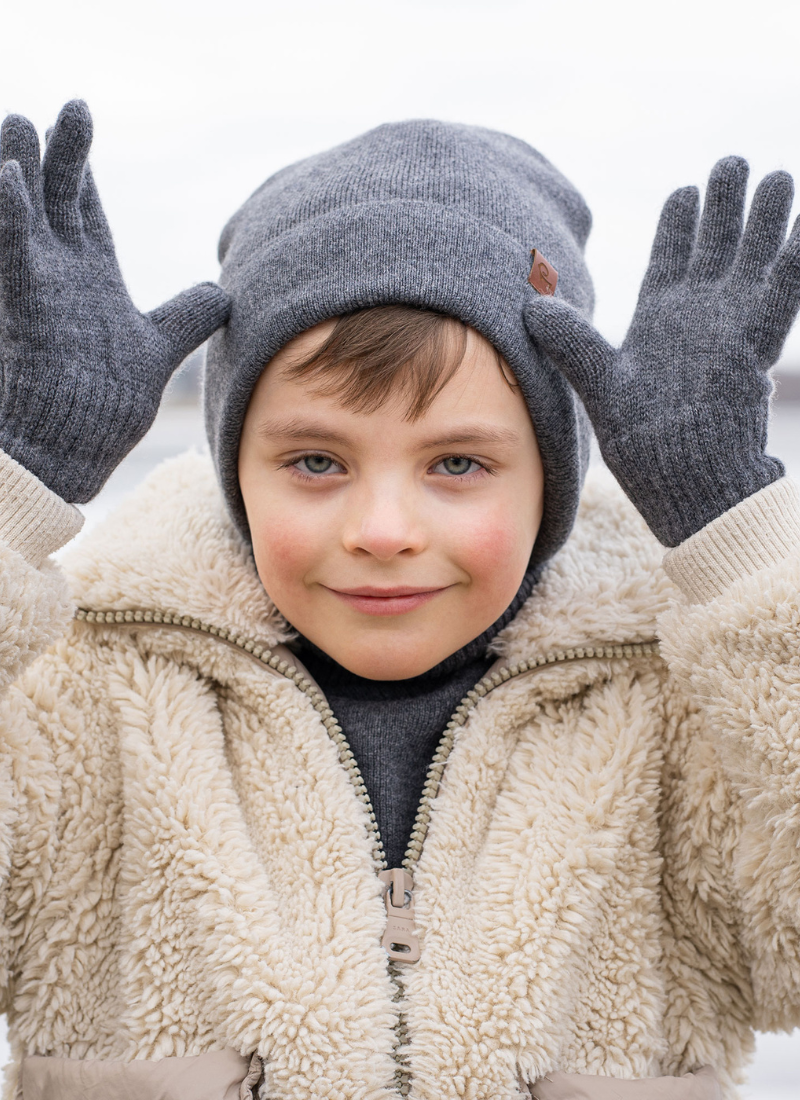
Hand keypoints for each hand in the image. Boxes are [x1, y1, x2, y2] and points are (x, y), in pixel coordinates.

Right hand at [0, 100, 230, 502]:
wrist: (80, 447)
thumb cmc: (109, 402)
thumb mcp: (158, 348)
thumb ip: (187, 316)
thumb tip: (224, 293)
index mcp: (92, 279)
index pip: (84, 211)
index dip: (82, 169)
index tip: (81, 122)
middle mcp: (63, 276)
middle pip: (59, 199)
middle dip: (64, 155)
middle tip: (74, 110)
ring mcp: (42, 290)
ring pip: (26, 215)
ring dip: (23, 169)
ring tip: (22, 122)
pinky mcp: (28, 310)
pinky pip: (12, 255)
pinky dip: (10, 217)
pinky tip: (8, 177)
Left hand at [524, 157, 799, 545]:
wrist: (681, 483)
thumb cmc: (640, 444)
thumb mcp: (599, 384)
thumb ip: (572, 342)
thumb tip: (529, 306)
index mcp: (660, 322)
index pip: (672, 260)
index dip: (680, 225)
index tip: (685, 191)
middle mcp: (699, 319)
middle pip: (717, 249)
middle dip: (726, 207)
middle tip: (733, 163)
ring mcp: (731, 330)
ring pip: (753, 262)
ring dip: (764, 222)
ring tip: (778, 176)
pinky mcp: (756, 348)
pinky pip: (780, 297)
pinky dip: (790, 264)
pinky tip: (799, 231)